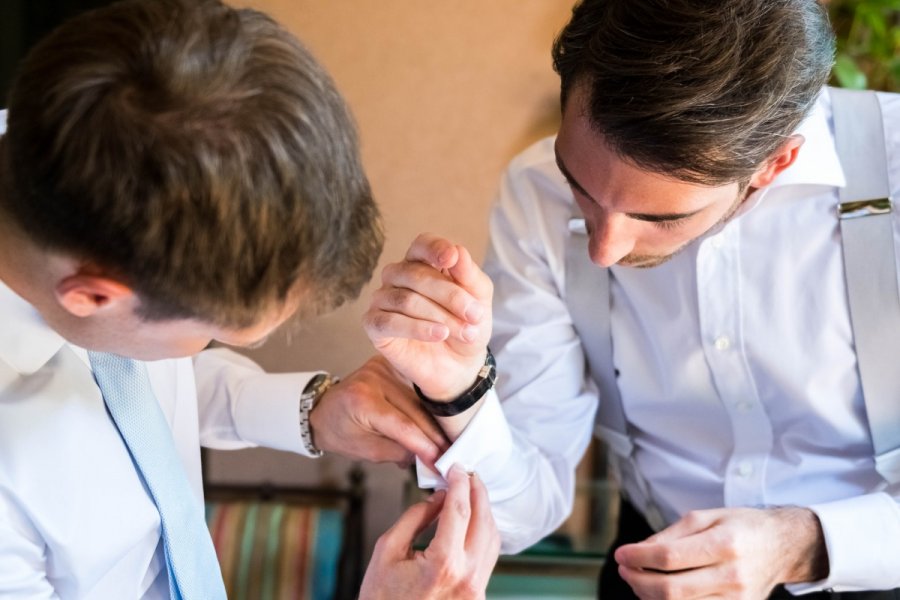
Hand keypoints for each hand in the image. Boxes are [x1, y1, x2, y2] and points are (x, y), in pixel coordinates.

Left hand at [309, 355, 448, 467]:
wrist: (324, 409)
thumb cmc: (340, 431)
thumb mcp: (365, 451)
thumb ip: (397, 453)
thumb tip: (428, 456)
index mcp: (362, 400)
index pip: (402, 425)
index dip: (424, 445)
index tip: (439, 462)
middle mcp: (374, 379)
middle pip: (416, 411)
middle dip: (434, 436)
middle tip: (450, 456)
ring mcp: (385, 368)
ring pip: (420, 401)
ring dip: (434, 423)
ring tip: (446, 443)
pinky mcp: (392, 365)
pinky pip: (416, 391)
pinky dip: (426, 409)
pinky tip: (437, 425)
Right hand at [359, 465, 500, 599]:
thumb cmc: (381, 598)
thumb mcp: (387, 550)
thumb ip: (415, 517)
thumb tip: (438, 496)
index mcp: (443, 563)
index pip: (460, 510)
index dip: (459, 483)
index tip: (456, 468)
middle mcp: (467, 577)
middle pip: (484, 521)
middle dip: (478, 492)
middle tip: (468, 474)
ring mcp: (476, 590)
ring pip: (492, 539)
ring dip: (484, 511)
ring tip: (470, 493)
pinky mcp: (477, 596)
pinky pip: (488, 557)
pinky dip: (484, 533)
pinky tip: (472, 521)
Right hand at [364, 233, 492, 400]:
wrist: (459, 366)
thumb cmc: (466, 325)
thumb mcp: (478, 300)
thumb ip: (469, 275)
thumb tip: (457, 251)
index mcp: (422, 262)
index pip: (422, 245)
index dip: (435, 249)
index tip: (450, 258)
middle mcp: (398, 276)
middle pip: (417, 275)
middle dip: (450, 296)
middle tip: (474, 315)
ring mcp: (383, 299)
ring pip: (406, 299)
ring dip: (440, 317)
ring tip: (465, 332)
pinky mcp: (374, 324)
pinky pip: (389, 321)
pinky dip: (417, 328)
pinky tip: (438, 335)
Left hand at [615, 507, 827, 598]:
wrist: (782, 546)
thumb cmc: (742, 526)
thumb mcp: (707, 516)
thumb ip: (671, 534)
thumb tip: (639, 550)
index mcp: (724, 544)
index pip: (669, 557)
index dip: (638, 557)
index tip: (621, 553)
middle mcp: (732, 575)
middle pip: (671, 589)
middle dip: (637, 580)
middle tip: (624, 568)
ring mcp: (736, 599)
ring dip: (648, 595)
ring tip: (637, 578)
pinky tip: (657, 591)